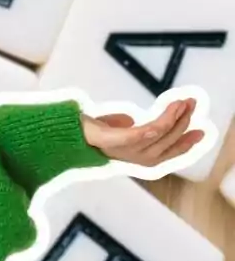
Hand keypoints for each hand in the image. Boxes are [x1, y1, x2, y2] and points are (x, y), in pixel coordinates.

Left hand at [80, 97, 203, 166]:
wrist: (60, 132)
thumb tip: (129, 118)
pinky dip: (160, 122)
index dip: (184, 144)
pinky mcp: (116, 141)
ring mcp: (125, 151)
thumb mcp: (106, 128)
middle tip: (193, 105)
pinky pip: (144, 133)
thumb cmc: (82, 131)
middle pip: (167, 143)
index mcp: (134, 156)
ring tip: (183, 103)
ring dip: (174, 118)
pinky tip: (169, 113)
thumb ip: (120, 126)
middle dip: (183, 123)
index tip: (200, 131)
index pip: (166, 153)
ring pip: (159, 135)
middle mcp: (133, 158)